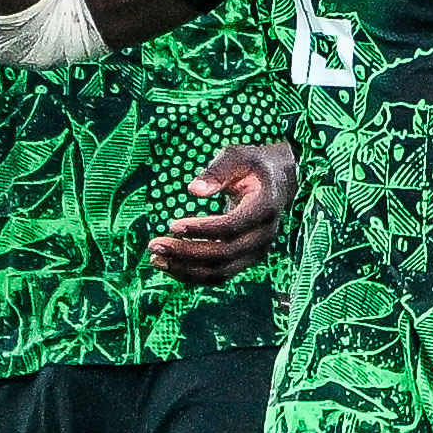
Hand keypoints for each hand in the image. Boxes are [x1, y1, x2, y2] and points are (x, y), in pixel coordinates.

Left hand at [148, 142, 297, 284]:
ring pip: (221, 271)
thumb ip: (217, 172)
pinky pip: (219, 275)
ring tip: (155, 259)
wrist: (278, 182)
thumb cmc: (252, 166)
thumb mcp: (237, 156)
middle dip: (186, 252)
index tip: (172, 224)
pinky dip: (193, 275)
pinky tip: (169, 265)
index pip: (232, 226)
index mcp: (265, 207)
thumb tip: (193, 190)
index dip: (202, 229)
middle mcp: (264, 235)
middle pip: (224, 254)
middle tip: (154, 244)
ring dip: (186, 269)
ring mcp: (256, 251)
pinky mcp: (246, 259)